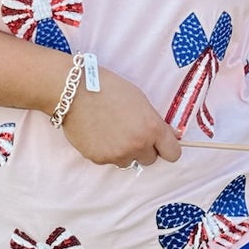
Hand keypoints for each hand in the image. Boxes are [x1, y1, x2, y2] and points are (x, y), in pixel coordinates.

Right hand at [59, 67, 181, 168]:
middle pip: (150, 159)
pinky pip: (109, 160)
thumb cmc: (108, 88)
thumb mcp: (140, 99)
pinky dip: (106, 150)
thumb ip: (155, 121)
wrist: (74, 92)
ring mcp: (118, 154)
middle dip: (143, 148)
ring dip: (124, 151)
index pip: (173, 154)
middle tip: (130, 131)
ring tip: (111, 130)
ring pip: (128, 160)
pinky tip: (98, 133)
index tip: (161, 144)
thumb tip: (172, 136)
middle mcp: (138, 145)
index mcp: (152, 128)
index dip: (167, 148)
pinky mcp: (99, 159)